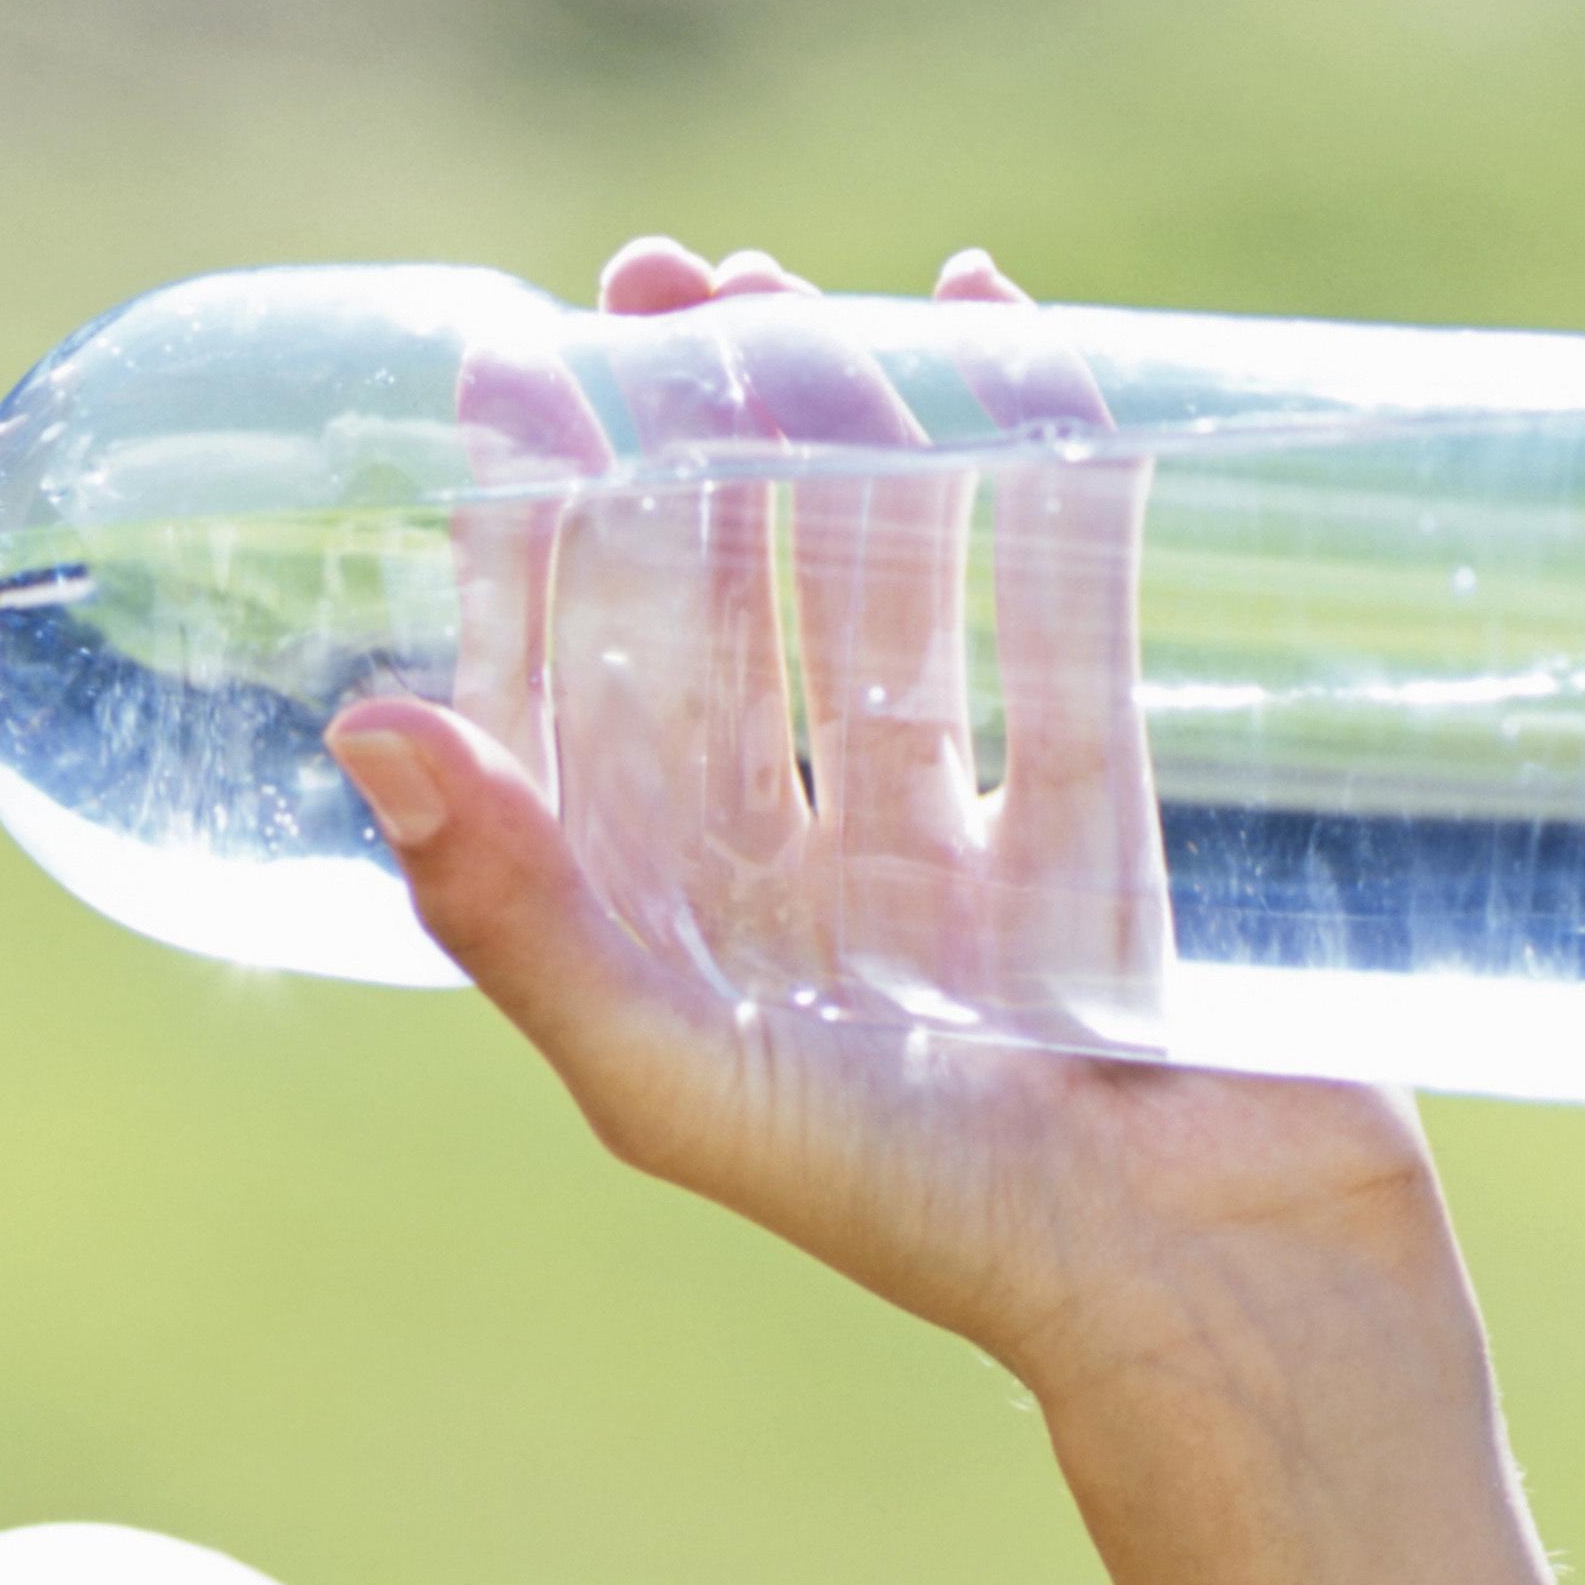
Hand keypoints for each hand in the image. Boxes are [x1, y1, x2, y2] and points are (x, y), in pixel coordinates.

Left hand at [327, 240, 1462, 1443]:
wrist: (1217, 1309)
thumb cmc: (926, 1222)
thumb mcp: (677, 1073)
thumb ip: (515, 917)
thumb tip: (367, 727)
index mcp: (678, 934)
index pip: (581, 691)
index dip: (544, 531)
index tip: (518, 373)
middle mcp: (804, 878)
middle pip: (730, 613)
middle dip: (694, 442)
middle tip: (668, 275)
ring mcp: (966, 850)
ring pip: (892, 592)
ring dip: (851, 436)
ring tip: (807, 289)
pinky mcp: (1121, 830)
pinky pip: (1071, 616)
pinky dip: (1045, 480)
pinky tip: (1012, 348)